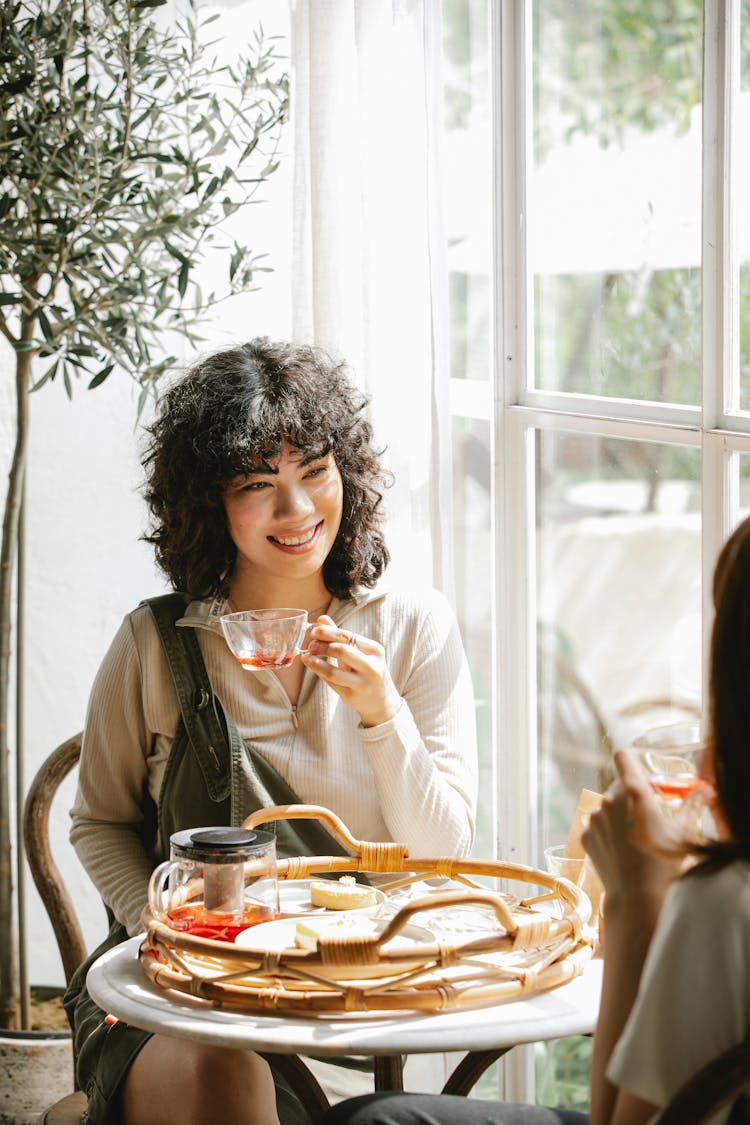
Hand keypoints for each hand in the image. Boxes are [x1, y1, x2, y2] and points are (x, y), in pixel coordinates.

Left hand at [300, 616, 401, 726]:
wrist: (381, 699)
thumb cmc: (368, 669)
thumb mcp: (360, 651)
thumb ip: (340, 635)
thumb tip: (321, 619)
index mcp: (375, 651)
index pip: (348, 637)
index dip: (328, 633)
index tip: (314, 632)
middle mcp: (372, 667)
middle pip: (341, 652)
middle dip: (322, 646)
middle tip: (311, 645)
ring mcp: (362, 684)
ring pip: (333, 672)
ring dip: (316, 663)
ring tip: (306, 657)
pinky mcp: (351, 696)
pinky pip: (330, 682)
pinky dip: (319, 672)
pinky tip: (312, 666)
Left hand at [582, 749, 689, 912]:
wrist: (637, 897)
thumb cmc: (664, 863)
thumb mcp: (682, 832)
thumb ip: (691, 806)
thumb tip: (703, 792)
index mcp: (634, 792)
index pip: (623, 757)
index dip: (631, 760)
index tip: (639, 770)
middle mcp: (609, 800)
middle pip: (618, 785)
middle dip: (632, 795)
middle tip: (647, 815)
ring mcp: (594, 818)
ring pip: (608, 806)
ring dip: (619, 814)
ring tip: (636, 837)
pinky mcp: (585, 835)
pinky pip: (598, 825)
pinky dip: (608, 831)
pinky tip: (622, 849)